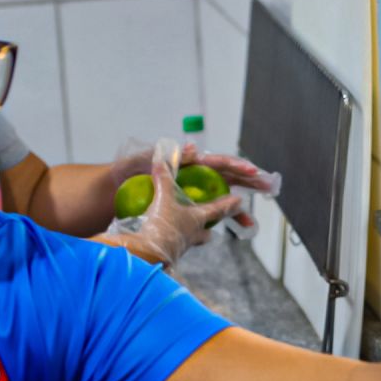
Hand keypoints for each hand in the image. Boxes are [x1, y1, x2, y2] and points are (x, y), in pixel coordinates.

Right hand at [98, 162, 241, 266]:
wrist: (149, 254)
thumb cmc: (164, 226)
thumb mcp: (163, 198)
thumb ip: (164, 178)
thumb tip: (162, 159)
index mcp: (197, 218)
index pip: (218, 209)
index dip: (229, 204)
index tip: (240, 201)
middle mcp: (193, 233)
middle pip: (207, 231)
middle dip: (209, 228)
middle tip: (212, 228)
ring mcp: (182, 245)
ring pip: (193, 240)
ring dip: (192, 236)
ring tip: (187, 233)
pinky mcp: (168, 252)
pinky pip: (176, 244)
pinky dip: (173, 239)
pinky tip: (166, 238)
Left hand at [114, 142, 275, 230]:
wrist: (111, 193)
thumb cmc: (124, 173)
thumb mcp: (141, 161)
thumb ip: (164, 155)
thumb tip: (191, 149)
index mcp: (186, 164)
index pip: (217, 163)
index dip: (235, 166)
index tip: (252, 171)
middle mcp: (192, 177)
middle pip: (227, 178)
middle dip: (249, 183)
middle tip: (269, 186)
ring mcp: (191, 194)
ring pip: (221, 199)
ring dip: (238, 210)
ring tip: (250, 223)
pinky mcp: (186, 209)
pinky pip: (209, 215)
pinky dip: (223, 222)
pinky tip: (234, 231)